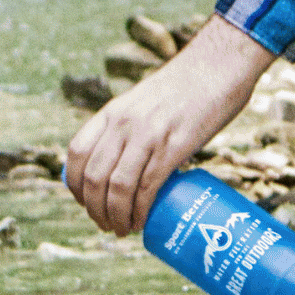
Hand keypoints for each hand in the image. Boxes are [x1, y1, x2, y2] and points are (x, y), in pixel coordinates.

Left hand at [64, 15, 274, 234]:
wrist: (219, 65)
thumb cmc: (186, 86)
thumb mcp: (144, 101)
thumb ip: (131, 125)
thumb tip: (126, 162)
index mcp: (114, 111)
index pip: (77, 153)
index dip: (75, 185)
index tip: (86, 202)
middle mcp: (124, 122)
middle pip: (94, 177)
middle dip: (95, 210)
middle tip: (106, 225)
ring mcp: (148, 134)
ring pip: (117, 188)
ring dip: (115, 217)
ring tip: (123, 229)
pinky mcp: (174, 146)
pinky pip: (146, 188)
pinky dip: (140, 211)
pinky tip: (142, 221)